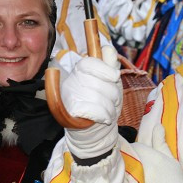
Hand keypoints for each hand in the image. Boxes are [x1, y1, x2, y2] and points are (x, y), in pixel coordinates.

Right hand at [62, 45, 122, 160]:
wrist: (92, 133)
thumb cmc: (102, 105)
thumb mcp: (109, 83)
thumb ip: (108, 65)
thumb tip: (107, 48)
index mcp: (79, 72)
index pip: (89, 63)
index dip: (104, 69)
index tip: (114, 77)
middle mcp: (71, 83)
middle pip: (98, 82)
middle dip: (112, 94)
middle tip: (112, 101)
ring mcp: (68, 98)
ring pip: (98, 97)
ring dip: (110, 107)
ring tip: (109, 111)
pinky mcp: (70, 113)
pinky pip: (94, 110)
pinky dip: (104, 115)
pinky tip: (104, 119)